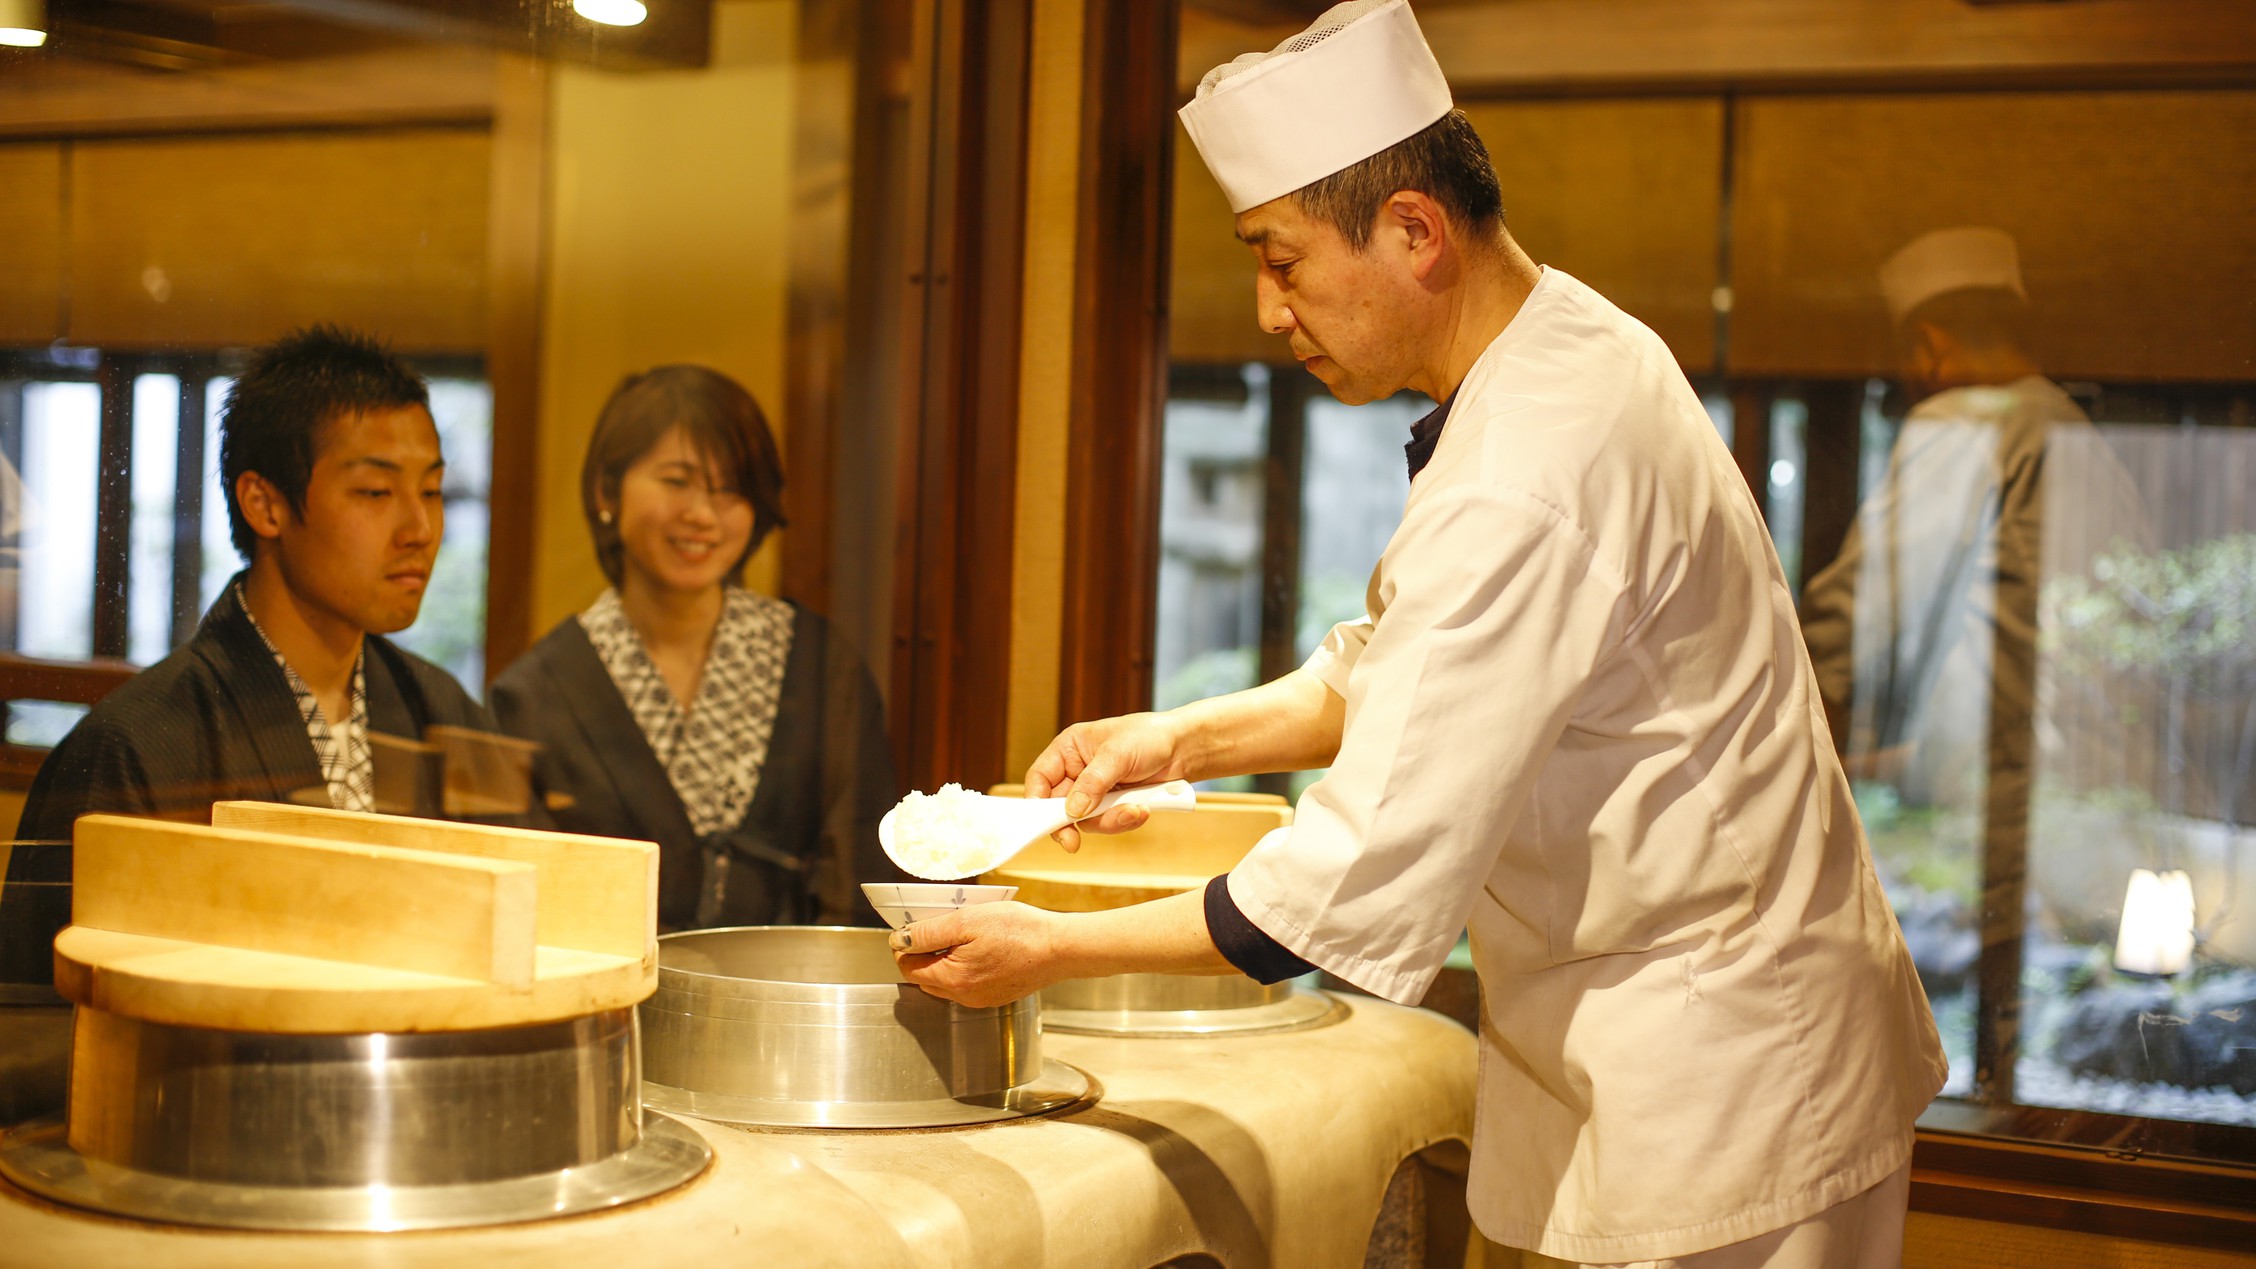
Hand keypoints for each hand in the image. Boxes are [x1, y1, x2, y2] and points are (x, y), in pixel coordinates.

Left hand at [889, 902, 1072, 1007]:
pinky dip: (963, 967)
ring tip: (963, 935)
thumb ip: (929, 932)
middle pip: (925, 976)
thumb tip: (900, 940)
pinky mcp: (995, 995)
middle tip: (940, 927)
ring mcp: (980, 999)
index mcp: (952, 979)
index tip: (915, 926)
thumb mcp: (967, 921)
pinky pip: (966, 984)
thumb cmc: (1019, 931)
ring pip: (945, 981)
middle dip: (924, 953)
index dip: (906, 945)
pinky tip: (980, 947)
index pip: (908, 967)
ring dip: (944, 960)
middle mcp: (963, 996)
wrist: (1059, 948)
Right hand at [1024, 712, 1187, 850]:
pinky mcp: (1112, 805)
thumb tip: (1072, 810)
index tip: (1043, 822)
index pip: (1040, 778)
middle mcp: (1077, 772)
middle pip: (1057, 807)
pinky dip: (1124, 820)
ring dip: (1108, 820)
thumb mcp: (1117, 754)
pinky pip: (1107, 823)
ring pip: (1084, 820)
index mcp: (1069, 750)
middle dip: (1071, 823)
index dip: (1036, 801)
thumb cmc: (1148, 737)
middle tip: (1072, 842)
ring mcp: (1094, 791)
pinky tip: (1142, 809)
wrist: (1184, 749)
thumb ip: (1093, 782)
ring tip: (1134, 810)